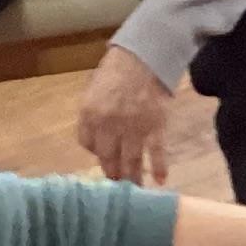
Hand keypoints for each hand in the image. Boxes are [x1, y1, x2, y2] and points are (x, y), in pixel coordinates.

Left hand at [76, 45, 173, 185]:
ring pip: (130, 161)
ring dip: (132, 178)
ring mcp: (133, 128)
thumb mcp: (94, 89)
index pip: (87, 143)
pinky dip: (158, 167)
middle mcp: (108, 125)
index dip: (95, 151)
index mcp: (89, 114)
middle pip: (107, 158)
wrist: (145, 55)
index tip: (102, 154)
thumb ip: (93, 114)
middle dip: (111, 172)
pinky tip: (159, 181)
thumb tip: (97, 137)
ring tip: (134, 190)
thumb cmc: (117, 69)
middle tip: (116, 183)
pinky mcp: (155, 127)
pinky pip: (155, 153)